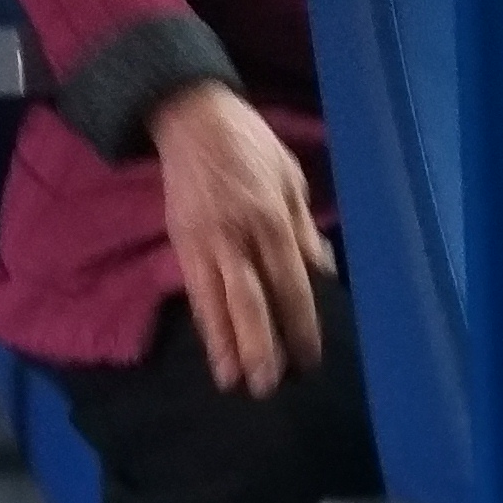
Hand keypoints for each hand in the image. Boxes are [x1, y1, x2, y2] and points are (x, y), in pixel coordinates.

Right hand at [150, 78, 326, 396]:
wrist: (189, 117)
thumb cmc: (250, 144)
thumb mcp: (290, 176)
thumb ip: (303, 227)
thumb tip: (321, 273)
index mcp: (270, 217)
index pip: (290, 284)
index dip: (300, 325)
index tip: (310, 360)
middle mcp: (237, 235)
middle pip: (250, 301)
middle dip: (261, 346)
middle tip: (270, 386)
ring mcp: (204, 240)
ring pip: (217, 302)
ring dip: (228, 345)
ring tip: (236, 382)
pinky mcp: (181, 241)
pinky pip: (196, 291)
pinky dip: (206, 324)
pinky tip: (215, 351)